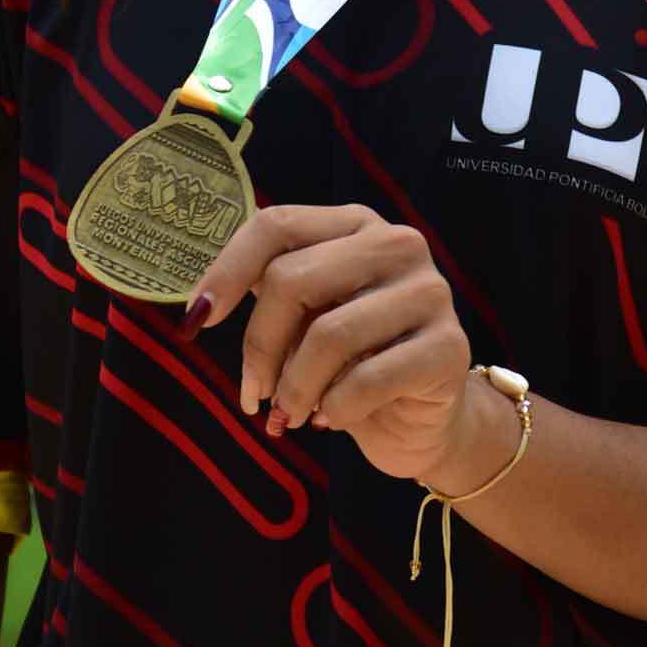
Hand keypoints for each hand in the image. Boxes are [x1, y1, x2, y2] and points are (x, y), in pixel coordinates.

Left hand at [187, 203, 472, 482]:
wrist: (423, 422)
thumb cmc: (353, 365)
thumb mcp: (307, 321)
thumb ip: (272, 298)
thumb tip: (202, 307)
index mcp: (355, 225)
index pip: (277, 225)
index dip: (227, 269)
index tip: (197, 319)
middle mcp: (396, 245)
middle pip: (294, 278)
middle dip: (259, 346)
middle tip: (253, 394)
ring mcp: (428, 292)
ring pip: (329, 334)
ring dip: (295, 387)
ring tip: (291, 414)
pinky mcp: (449, 347)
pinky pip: (367, 379)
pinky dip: (335, 408)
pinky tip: (332, 418)